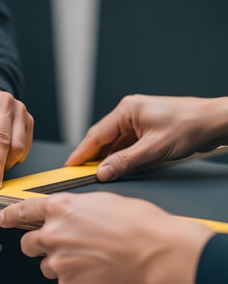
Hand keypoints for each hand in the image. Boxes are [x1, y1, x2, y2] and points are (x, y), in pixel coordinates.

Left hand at [0, 192, 213, 283]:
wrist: (158, 252)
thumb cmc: (137, 223)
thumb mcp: (101, 201)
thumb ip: (73, 209)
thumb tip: (66, 216)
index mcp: (60, 208)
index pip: (22, 211)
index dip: (9, 216)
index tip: (3, 219)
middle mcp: (54, 234)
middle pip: (28, 243)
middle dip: (38, 244)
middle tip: (60, 245)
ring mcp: (60, 262)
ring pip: (48, 265)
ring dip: (61, 263)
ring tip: (89, 259)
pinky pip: (65, 283)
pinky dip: (77, 279)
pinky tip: (97, 271)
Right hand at [65, 95, 227, 180]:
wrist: (216, 122)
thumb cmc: (190, 126)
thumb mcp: (154, 148)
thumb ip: (125, 162)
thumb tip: (103, 172)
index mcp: (127, 110)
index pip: (96, 135)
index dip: (81, 153)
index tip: (69, 166)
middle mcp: (129, 113)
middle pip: (103, 138)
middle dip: (92, 156)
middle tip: (79, 173)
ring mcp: (138, 120)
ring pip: (115, 143)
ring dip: (108, 158)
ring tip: (98, 174)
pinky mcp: (146, 129)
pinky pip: (126, 144)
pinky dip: (121, 156)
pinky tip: (117, 167)